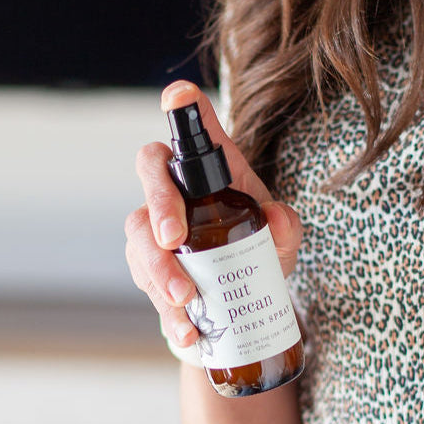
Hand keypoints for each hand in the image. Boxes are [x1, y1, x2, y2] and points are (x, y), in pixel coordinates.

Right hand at [124, 79, 302, 351]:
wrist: (238, 307)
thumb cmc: (257, 252)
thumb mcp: (280, 240)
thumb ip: (285, 228)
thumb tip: (277, 219)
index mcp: (213, 169)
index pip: (192, 128)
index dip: (184, 107)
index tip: (179, 95)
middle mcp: (177, 188)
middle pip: (151, 172)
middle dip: (158, 203)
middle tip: (172, 239)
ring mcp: (155, 226)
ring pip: (138, 232)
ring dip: (158, 267)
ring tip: (185, 299)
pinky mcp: (145, 265)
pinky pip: (142, 279)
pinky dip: (165, 307)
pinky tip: (188, 328)